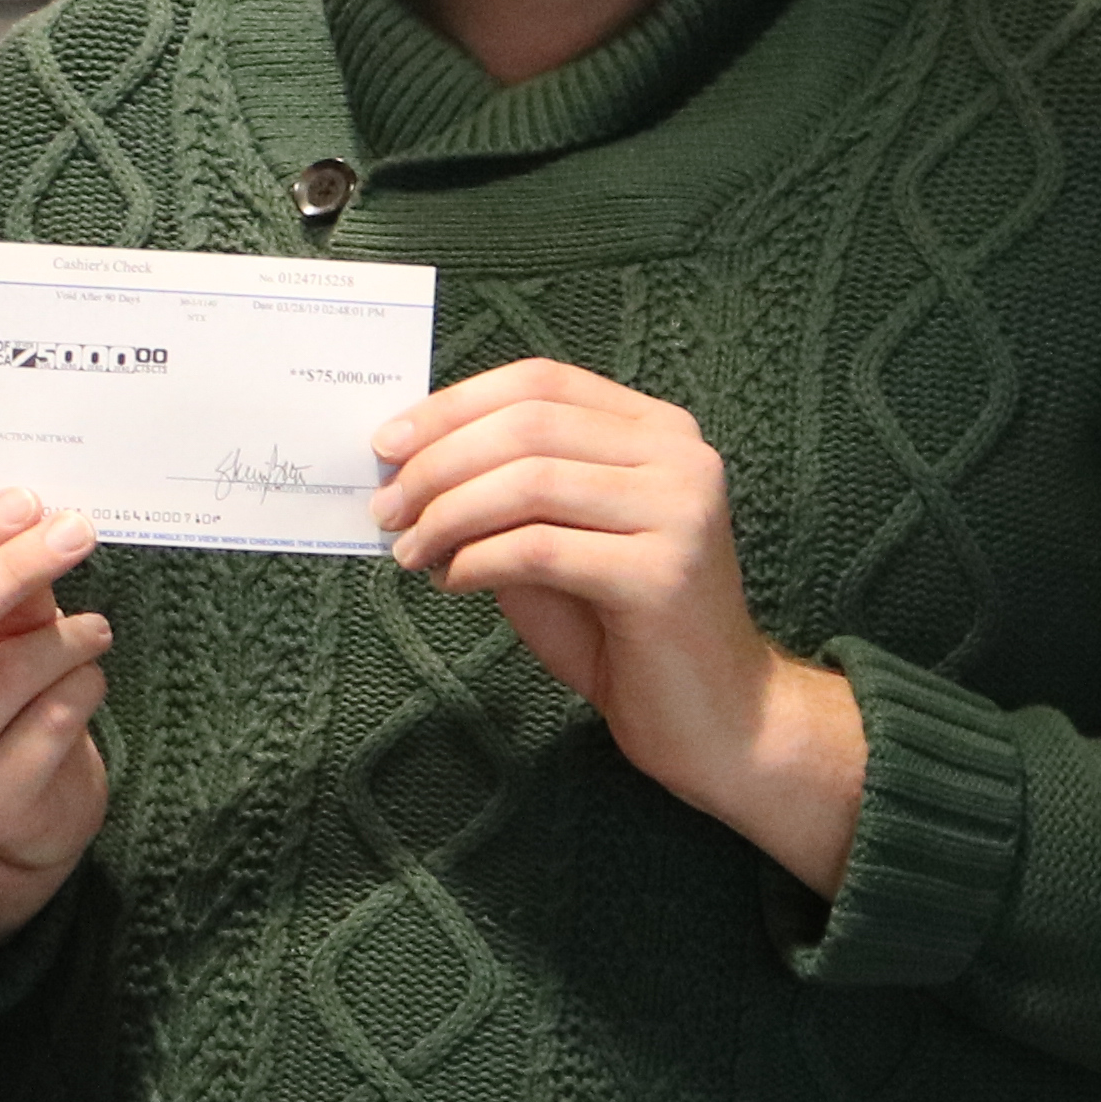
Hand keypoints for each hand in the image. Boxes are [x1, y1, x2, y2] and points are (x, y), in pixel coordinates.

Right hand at [0, 488, 112, 954]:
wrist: (13, 811)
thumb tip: (36, 524)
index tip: (24, 502)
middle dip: (12, 568)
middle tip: (75, 531)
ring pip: (6, 672)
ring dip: (69, 635)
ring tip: (96, 630)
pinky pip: (54, 718)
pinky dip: (86, 684)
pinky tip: (87, 681)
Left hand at [369, 362, 861, 889]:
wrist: (715, 719)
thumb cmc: (623, 630)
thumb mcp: (557, 542)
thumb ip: (504, 495)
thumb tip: (408, 466)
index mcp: (658, 431)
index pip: (541, 382)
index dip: (454, 406)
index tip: (388, 443)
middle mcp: (680, 458)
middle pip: (530, 425)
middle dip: (438, 462)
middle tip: (385, 507)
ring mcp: (680, 512)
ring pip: (530, 482)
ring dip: (449, 515)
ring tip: (409, 552)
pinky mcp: (664, 575)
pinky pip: (540, 548)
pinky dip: (478, 561)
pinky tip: (452, 583)